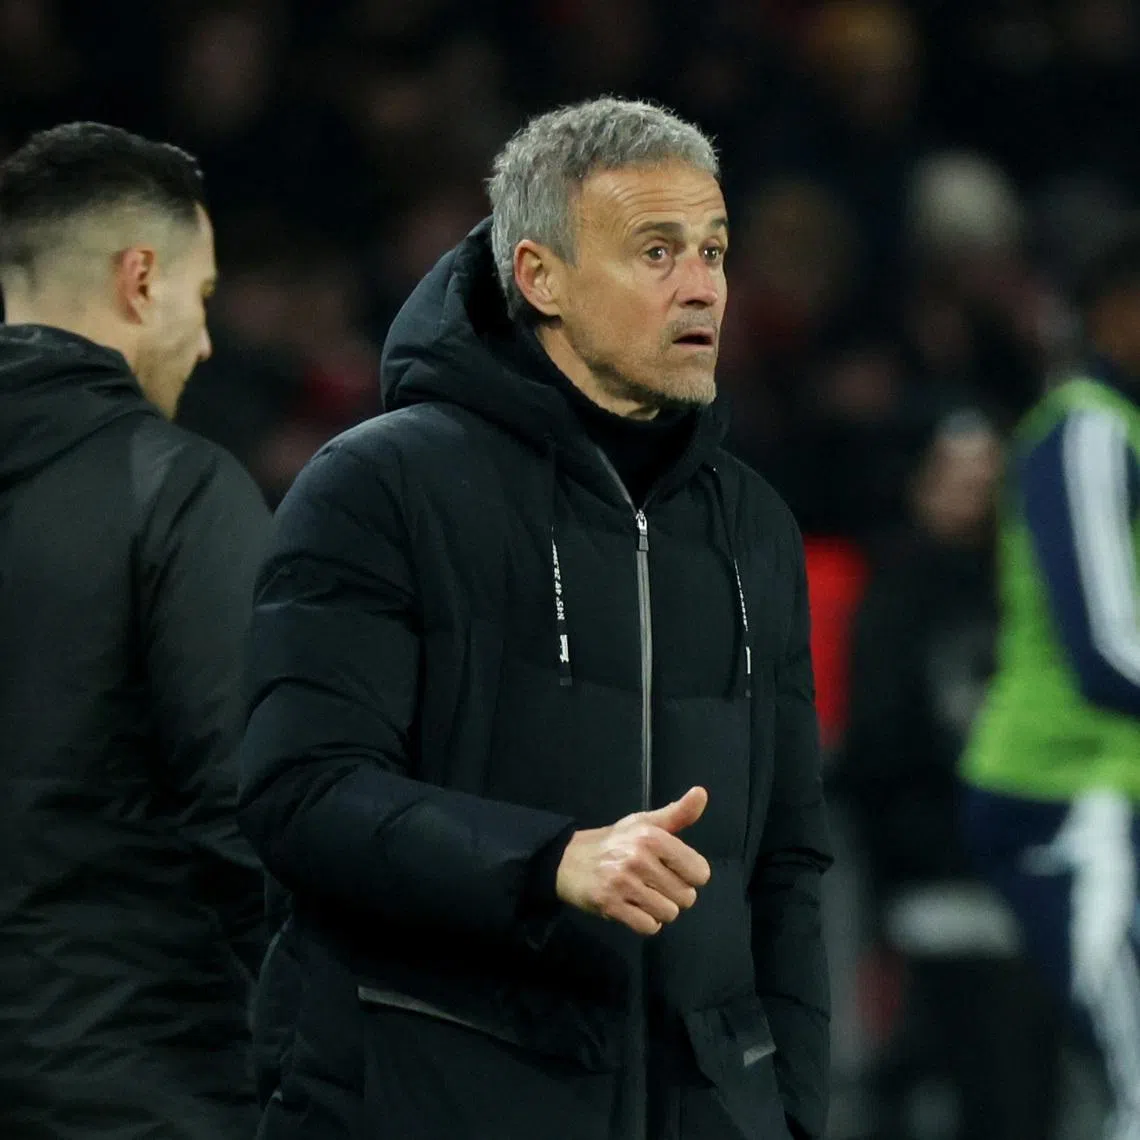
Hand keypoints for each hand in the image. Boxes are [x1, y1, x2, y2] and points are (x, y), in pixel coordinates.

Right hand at [555, 786, 711, 935]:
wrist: (567, 859)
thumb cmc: (613, 841)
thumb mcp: (644, 822)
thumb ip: (678, 813)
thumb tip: (701, 793)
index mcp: (651, 836)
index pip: (699, 871)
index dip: (690, 875)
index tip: (673, 870)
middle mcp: (638, 858)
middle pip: (686, 896)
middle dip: (674, 894)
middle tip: (655, 884)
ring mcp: (623, 883)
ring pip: (668, 914)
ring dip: (659, 910)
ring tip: (644, 896)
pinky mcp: (610, 905)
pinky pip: (648, 927)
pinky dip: (645, 922)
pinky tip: (634, 908)